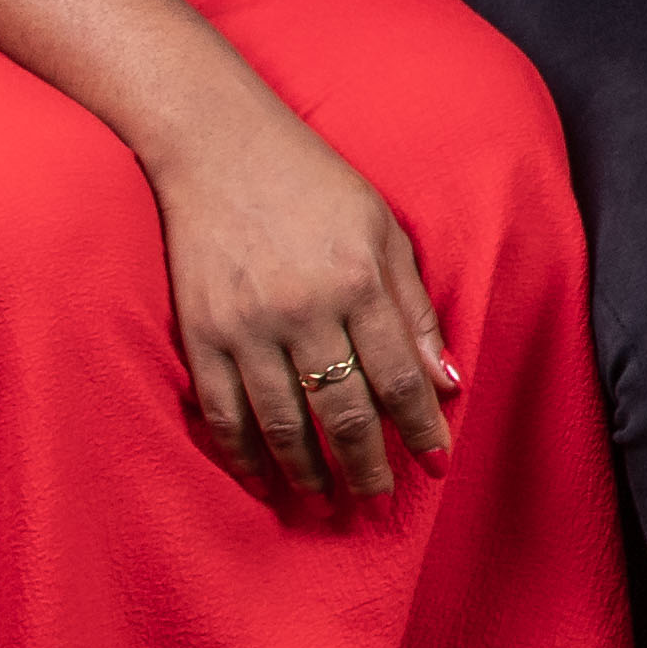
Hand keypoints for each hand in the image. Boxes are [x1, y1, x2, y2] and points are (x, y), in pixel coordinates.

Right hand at [150, 99, 458, 507]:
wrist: (219, 148)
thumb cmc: (315, 185)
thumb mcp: (383, 230)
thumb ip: (413, 307)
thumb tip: (446, 381)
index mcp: (358, 282)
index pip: (400, 377)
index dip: (420, 428)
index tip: (436, 463)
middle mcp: (303, 311)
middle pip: (342, 411)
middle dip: (366, 464)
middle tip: (380, 500)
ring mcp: (246, 326)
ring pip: (283, 422)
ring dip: (308, 470)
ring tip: (327, 498)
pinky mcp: (200, 333)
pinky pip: (223, 412)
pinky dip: (244, 452)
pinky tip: (264, 476)